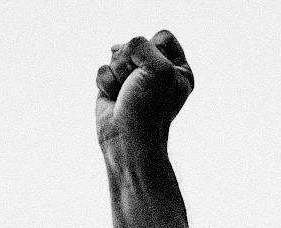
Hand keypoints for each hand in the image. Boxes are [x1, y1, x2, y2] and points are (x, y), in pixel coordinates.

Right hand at [96, 31, 193, 150]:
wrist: (128, 138)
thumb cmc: (148, 108)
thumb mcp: (158, 68)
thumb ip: (141, 44)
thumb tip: (117, 48)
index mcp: (178, 69)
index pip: (163, 37)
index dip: (154, 50)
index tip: (155, 74)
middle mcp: (157, 72)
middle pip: (135, 42)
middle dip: (131, 61)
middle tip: (137, 85)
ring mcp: (134, 78)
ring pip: (116, 53)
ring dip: (118, 73)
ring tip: (126, 93)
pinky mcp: (114, 85)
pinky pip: (102, 68)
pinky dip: (106, 83)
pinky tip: (114, 99)